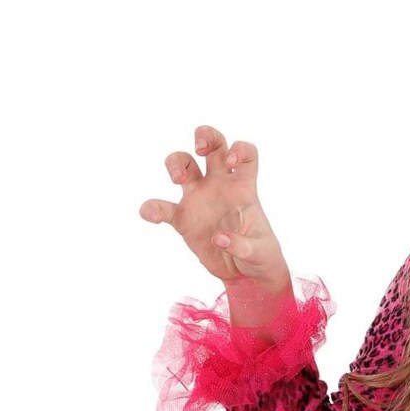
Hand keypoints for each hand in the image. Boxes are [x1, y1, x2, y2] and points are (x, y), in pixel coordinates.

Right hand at [139, 124, 290, 292]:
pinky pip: (164, 208)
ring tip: (177, 179)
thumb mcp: (260, 253)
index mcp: (243, 187)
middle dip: (205, 136)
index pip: (246, 154)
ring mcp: (200, 198)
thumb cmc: (259, 256)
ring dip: (176, 163)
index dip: (239, 149)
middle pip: (212, 145)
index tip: (231, 161)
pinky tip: (149, 213)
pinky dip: (153, 208)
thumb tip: (219, 238)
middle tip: (199, 148)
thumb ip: (243, 245)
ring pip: (184, 165)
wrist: (244, 274)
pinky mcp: (185, 219)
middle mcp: (220, 185)